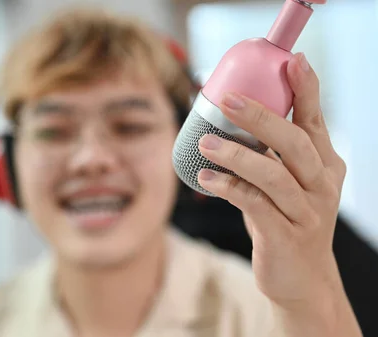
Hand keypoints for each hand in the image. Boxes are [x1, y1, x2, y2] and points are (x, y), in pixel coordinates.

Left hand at [195, 53, 359, 335]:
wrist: (301, 279)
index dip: (306, 91)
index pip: (314, 122)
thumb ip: (269, 155)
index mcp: (323, 165)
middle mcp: (320, 185)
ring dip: (236, 155)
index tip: (293, 61)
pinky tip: (206, 178)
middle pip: (293, 142)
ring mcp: (305, 212)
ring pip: (273, 175)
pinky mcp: (285, 236)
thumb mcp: (287, 184)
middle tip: (226, 99)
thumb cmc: (286, 220)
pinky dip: (228, 188)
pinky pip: (254, 205)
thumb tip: (227, 120)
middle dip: (260, 117)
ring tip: (206, 142)